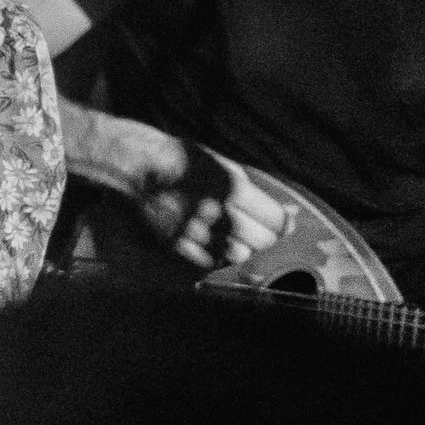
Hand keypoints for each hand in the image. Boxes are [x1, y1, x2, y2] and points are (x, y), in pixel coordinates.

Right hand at [134, 139, 288, 269]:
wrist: (137, 166)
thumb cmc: (182, 161)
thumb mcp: (224, 166)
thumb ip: (254, 193)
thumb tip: (287, 218)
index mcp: (234, 187)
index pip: (276, 220)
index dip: (282, 223)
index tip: (281, 223)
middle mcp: (218, 212)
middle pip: (262, 240)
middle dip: (264, 236)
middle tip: (255, 227)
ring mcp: (198, 231)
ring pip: (239, 254)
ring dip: (241, 247)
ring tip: (231, 234)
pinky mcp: (178, 244)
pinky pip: (211, 263)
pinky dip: (218, 257)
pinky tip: (214, 244)